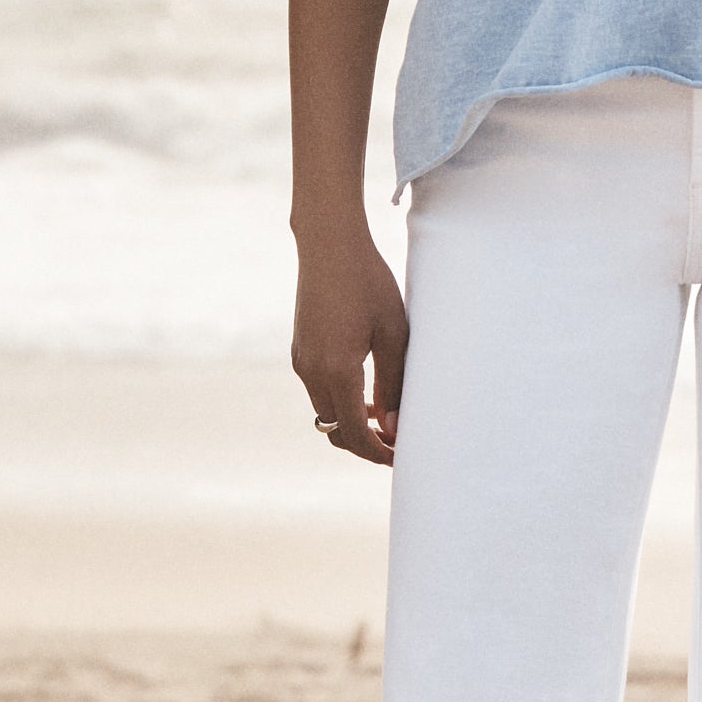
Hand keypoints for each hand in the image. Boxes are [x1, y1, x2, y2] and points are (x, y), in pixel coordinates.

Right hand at [290, 227, 407, 465]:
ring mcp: (301, 362)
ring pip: (325, 412)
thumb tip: (392, 426)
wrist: (329, 244)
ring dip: (352, 423)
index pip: (354, 433)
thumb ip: (393, 384)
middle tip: (398, 441)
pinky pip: (318, 392)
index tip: (401, 456)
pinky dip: (340, 403)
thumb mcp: (393, 333)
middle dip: (366, 444)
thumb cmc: (368, 282)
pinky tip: (365, 392)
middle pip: (336, 430)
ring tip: (385, 417)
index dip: (378, 452)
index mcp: (337, 371)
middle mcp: (311, 372)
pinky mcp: (299, 351)